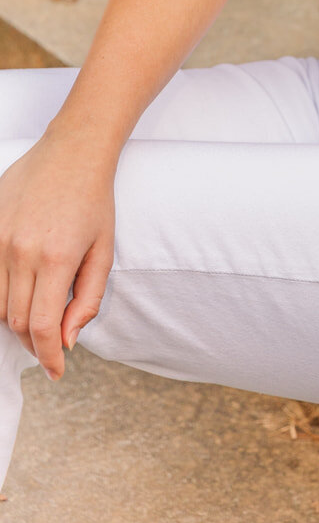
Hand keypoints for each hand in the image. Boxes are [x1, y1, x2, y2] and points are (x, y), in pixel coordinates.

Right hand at [0, 132, 115, 381]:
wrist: (73, 150)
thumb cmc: (94, 200)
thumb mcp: (104, 250)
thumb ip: (87, 299)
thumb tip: (68, 340)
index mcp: (55, 258)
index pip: (42, 327)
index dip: (48, 357)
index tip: (56, 371)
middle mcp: (21, 251)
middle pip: (16, 321)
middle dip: (34, 341)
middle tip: (51, 344)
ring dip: (16, 320)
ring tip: (37, 317)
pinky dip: (2, 294)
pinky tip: (21, 292)